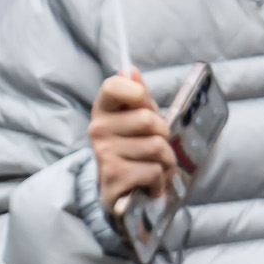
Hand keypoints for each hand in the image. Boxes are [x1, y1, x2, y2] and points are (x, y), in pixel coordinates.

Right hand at [89, 67, 174, 219]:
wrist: (120, 194)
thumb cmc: (133, 150)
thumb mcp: (138, 121)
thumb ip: (138, 97)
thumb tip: (130, 69)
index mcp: (104, 110)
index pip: (113, 86)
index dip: (135, 90)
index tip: (141, 99)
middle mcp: (98, 129)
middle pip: (148, 120)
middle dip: (164, 136)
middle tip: (155, 147)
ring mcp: (104, 154)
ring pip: (157, 148)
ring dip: (165, 162)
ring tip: (152, 167)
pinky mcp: (114, 177)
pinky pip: (154, 172)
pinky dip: (159, 181)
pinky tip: (146, 185)